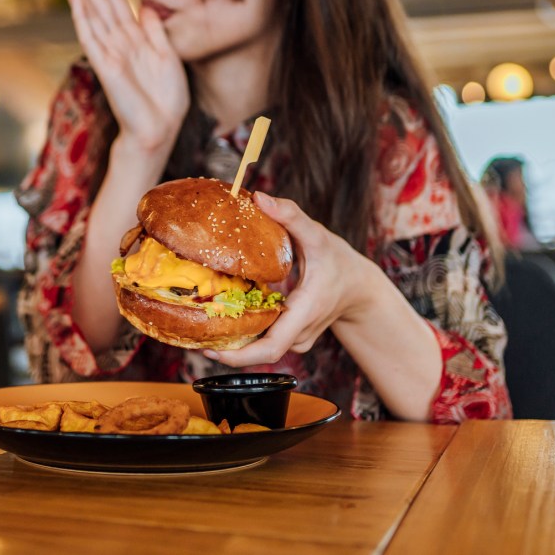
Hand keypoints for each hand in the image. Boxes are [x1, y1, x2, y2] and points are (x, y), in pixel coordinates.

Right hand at [59, 0, 188, 153]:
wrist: (160, 130)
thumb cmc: (165, 100)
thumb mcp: (168, 56)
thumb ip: (155, 31)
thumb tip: (145, 5)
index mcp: (134, 37)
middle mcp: (118, 40)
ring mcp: (109, 52)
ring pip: (91, 12)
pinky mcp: (107, 67)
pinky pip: (92, 37)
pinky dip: (83, 17)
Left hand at [207, 192, 374, 366]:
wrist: (360, 286)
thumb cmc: (338, 260)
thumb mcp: (317, 234)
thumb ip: (290, 215)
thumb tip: (259, 197)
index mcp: (304, 312)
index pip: (271, 348)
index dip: (240, 356)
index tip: (212, 351)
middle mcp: (299, 333)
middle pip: (258, 354)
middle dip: (227, 351)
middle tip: (195, 339)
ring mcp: (297, 340)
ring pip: (260, 347)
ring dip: (234, 341)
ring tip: (203, 324)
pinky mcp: (291, 338)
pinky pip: (265, 340)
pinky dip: (245, 333)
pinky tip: (225, 319)